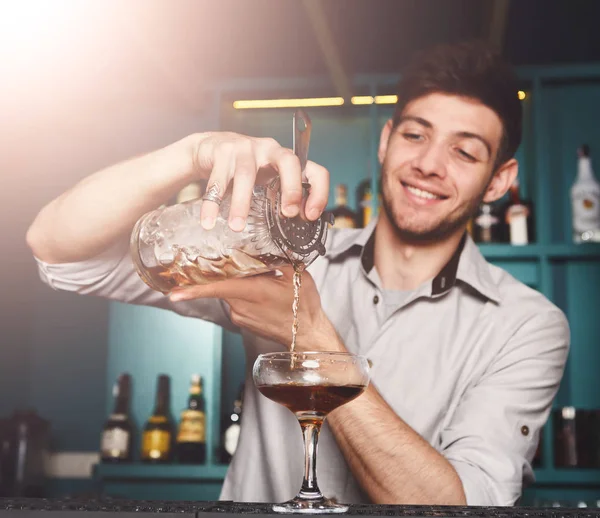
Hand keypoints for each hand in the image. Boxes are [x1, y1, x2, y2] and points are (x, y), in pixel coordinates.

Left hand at [169, 267, 343, 352]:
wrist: (307, 335)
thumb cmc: (303, 307)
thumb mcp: (296, 276)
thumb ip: (278, 259)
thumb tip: (265, 246)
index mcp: (253, 292)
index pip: (218, 287)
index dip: (195, 289)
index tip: (174, 293)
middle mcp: (241, 306)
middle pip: (222, 283)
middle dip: (221, 271)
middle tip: (225, 261)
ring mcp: (240, 316)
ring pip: (229, 291)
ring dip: (237, 281)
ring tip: (259, 277)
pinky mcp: (241, 321)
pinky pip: (235, 300)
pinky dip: (242, 292)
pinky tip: (259, 290)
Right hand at [190, 132, 328, 231]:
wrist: (210, 148)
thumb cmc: (246, 169)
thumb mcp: (267, 180)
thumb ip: (279, 197)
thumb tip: (295, 226)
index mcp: (286, 160)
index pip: (313, 170)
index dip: (318, 192)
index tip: (310, 216)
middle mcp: (270, 149)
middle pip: (288, 161)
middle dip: (291, 188)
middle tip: (287, 214)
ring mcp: (246, 147)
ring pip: (246, 175)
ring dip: (241, 204)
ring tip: (236, 228)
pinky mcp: (222, 150)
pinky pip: (218, 181)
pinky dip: (212, 204)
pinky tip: (208, 222)